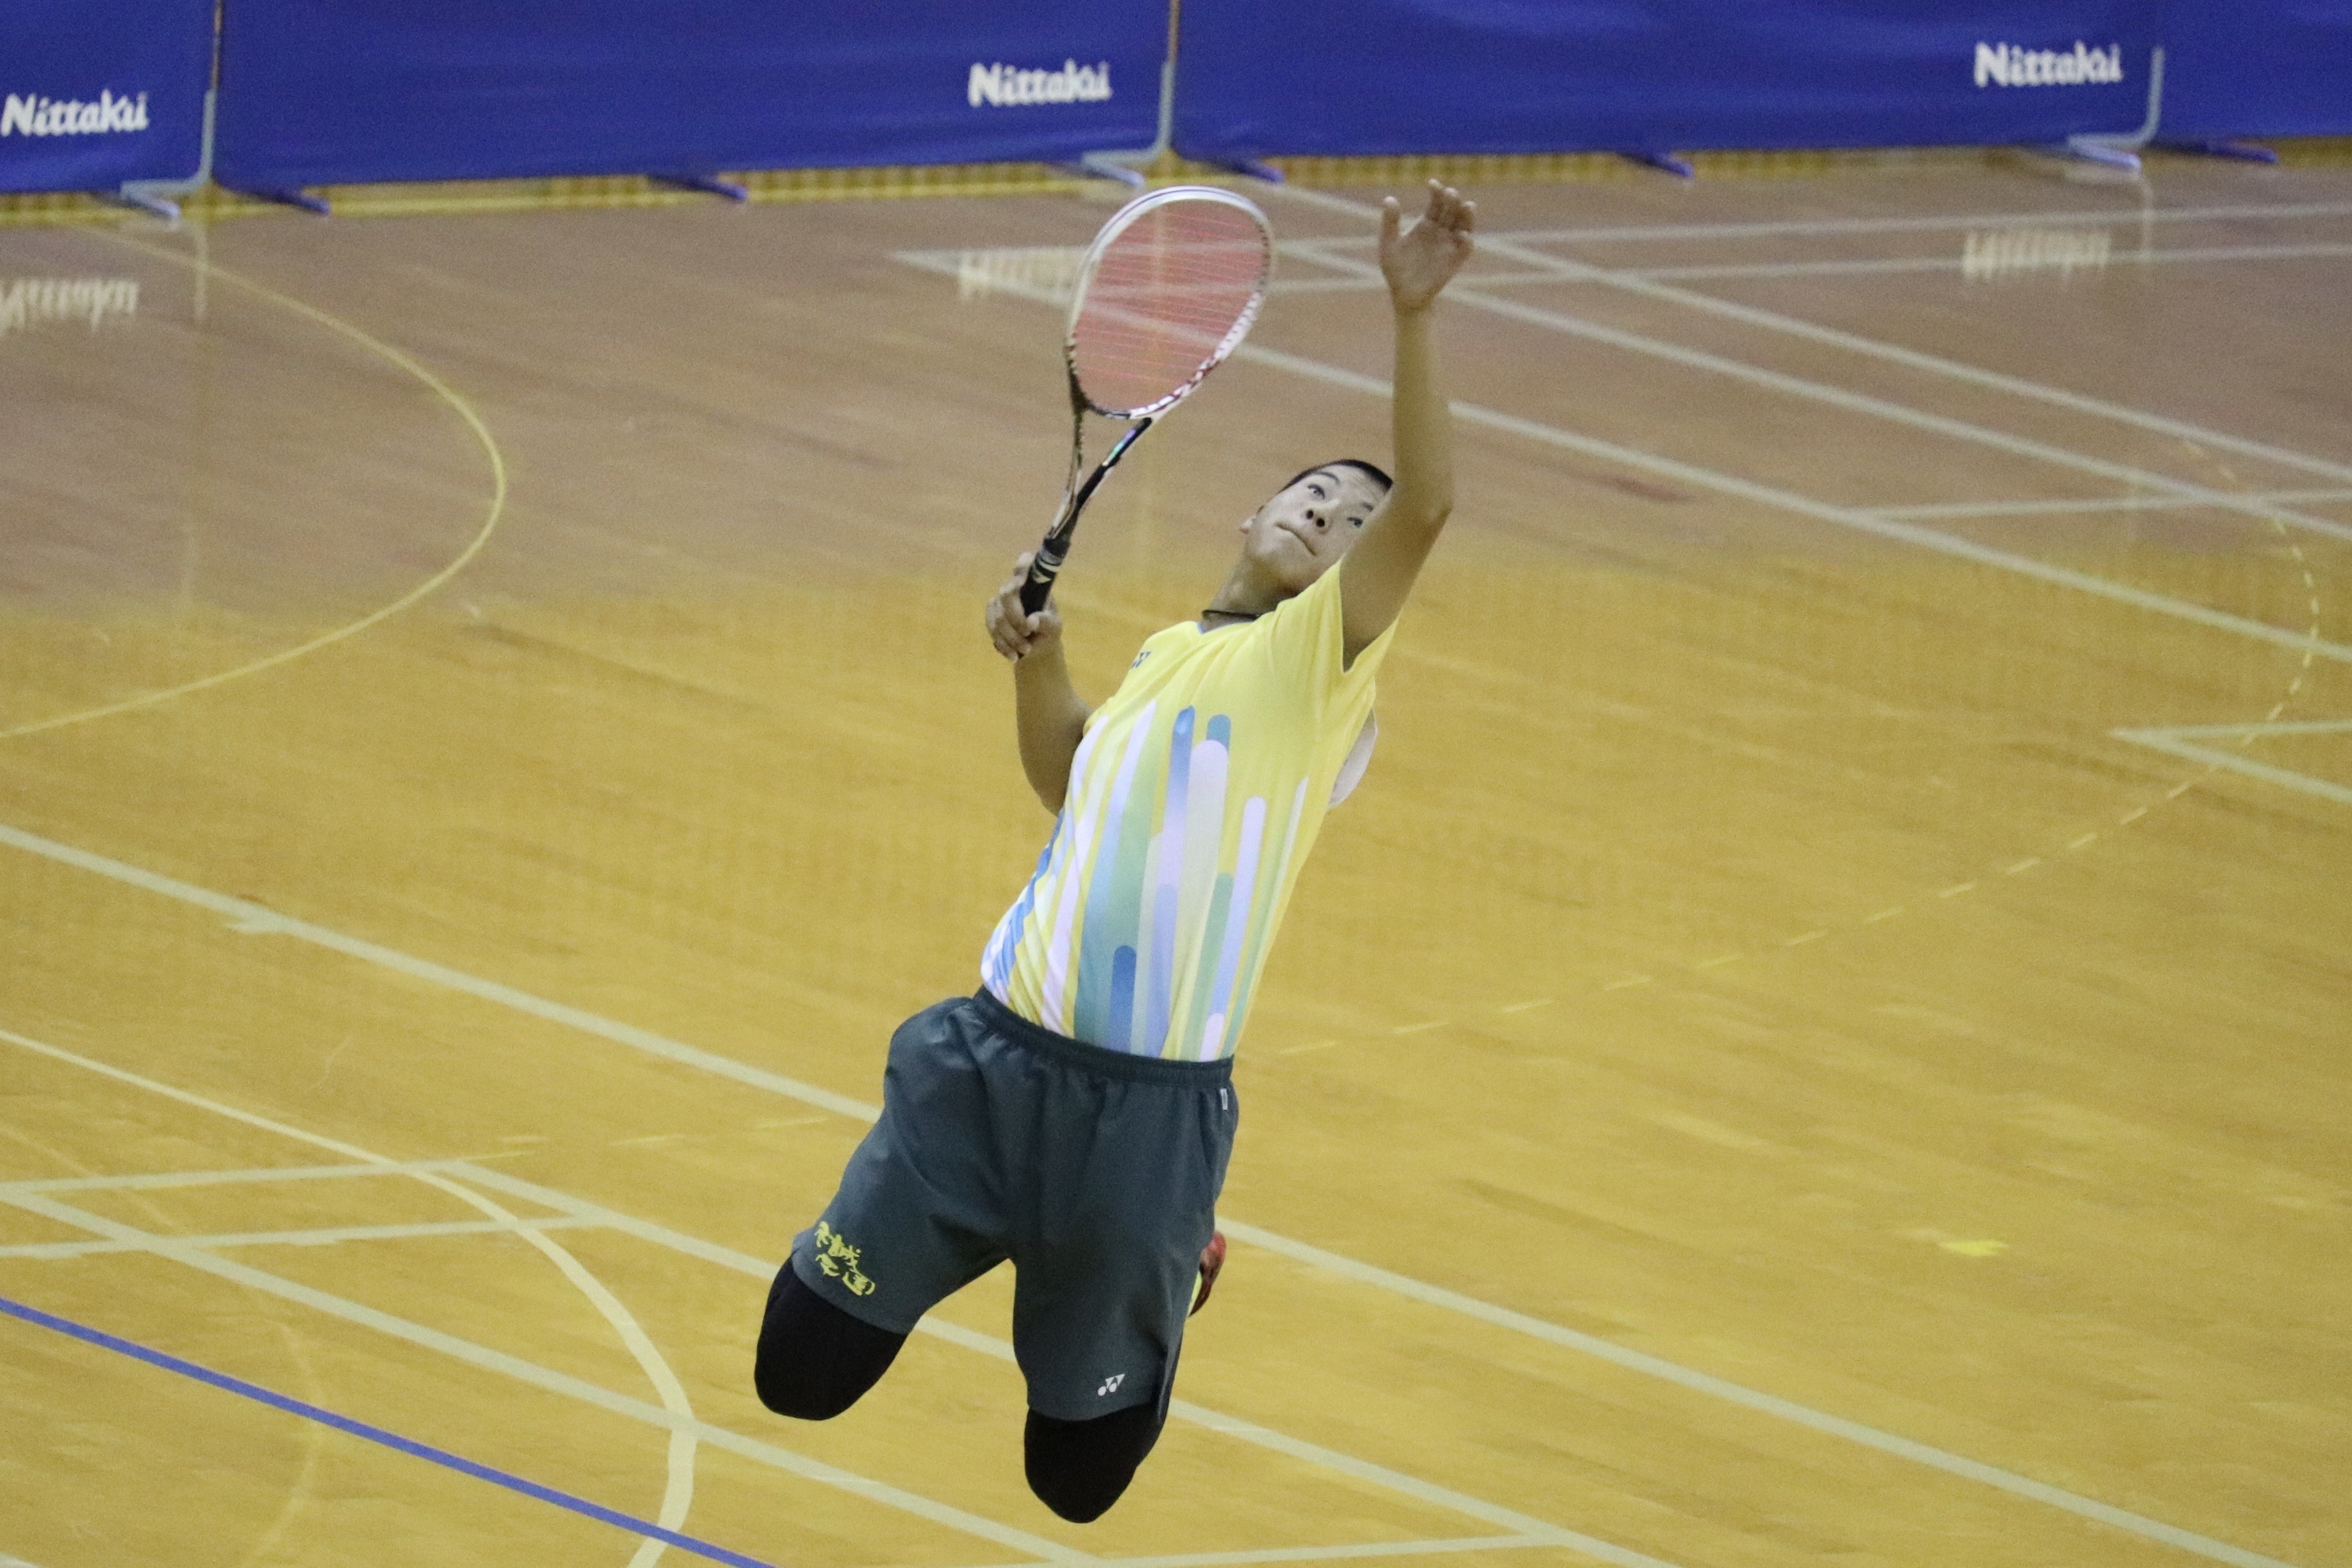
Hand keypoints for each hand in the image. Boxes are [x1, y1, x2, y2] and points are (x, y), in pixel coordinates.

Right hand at [986, 552, 1062, 660]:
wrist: (1036, 647)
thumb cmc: (1048, 630)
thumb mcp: (1054, 628)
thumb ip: (1046, 622)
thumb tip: (1031, 621)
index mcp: (1033, 584)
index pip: (1025, 565)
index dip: (1023, 564)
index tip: (1024, 572)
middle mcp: (1013, 587)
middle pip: (1007, 594)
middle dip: (1016, 618)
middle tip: (1028, 632)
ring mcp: (999, 600)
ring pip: (999, 617)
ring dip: (1012, 637)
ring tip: (1026, 650)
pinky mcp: (990, 615)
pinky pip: (992, 629)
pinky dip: (1004, 644)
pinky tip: (1014, 655)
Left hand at [1379, 180, 1475, 313]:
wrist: (1404, 294)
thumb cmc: (1395, 268)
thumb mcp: (1388, 244)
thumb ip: (1390, 222)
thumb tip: (1389, 198)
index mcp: (1427, 222)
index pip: (1437, 201)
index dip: (1437, 191)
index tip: (1432, 184)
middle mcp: (1442, 230)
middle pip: (1452, 210)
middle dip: (1453, 200)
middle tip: (1450, 194)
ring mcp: (1450, 245)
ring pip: (1464, 225)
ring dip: (1468, 215)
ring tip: (1468, 206)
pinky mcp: (1455, 261)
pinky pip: (1465, 249)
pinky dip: (1466, 241)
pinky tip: (1463, 235)